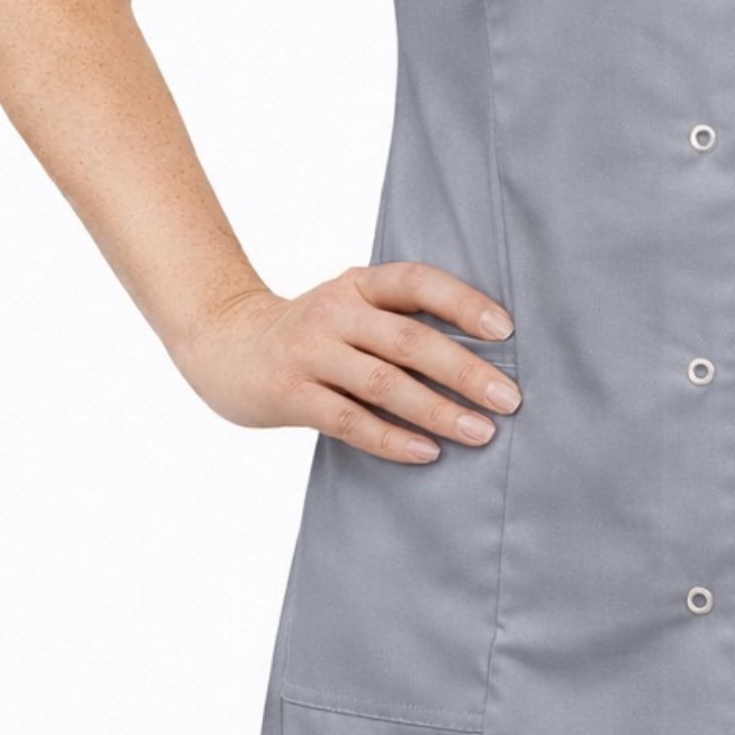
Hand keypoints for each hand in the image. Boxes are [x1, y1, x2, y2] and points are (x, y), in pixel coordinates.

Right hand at [171, 259, 522, 464]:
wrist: (224, 346)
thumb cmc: (311, 332)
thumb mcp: (350, 307)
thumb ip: (397, 321)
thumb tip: (482, 356)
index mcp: (359, 283)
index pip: (418, 282)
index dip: (463, 303)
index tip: (506, 331)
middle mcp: (335, 311)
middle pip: (410, 340)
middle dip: (465, 371)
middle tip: (509, 399)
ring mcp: (310, 353)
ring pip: (384, 383)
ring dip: (437, 410)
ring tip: (480, 432)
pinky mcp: (291, 394)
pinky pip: (349, 420)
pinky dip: (392, 438)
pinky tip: (427, 452)